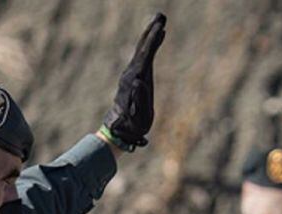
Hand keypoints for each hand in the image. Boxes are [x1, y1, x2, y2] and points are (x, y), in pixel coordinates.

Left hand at [100, 12, 166, 150]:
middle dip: (151, 31)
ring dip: (151, 34)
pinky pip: (144, 56)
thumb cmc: (132, 126)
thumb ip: (139, 99)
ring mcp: (132, 74)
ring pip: (142, 49)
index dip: (153, 41)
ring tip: (160, 21)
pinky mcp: (134, 77)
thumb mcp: (139, 116)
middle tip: (161, 15)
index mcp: (135, 80)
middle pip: (142, 48)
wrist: (119, 130)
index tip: (160, 27)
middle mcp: (131, 73)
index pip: (145, 57)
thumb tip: (138, 82)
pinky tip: (157, 38)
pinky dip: (151, 45)